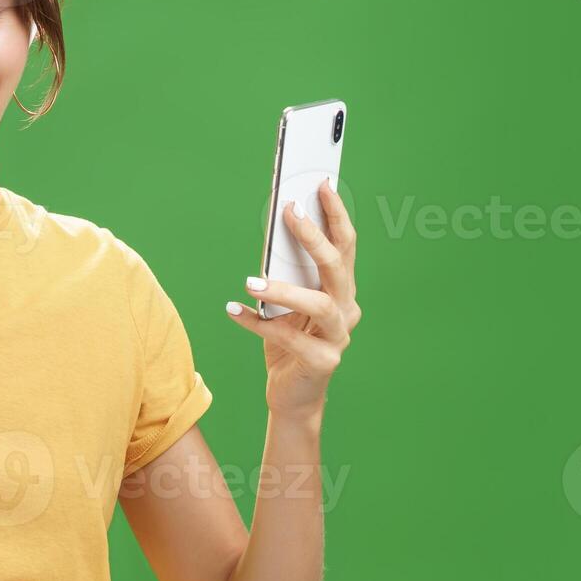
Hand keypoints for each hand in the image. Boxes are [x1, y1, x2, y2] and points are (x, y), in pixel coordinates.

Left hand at [226, 179, 360, 415]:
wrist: (293, 396)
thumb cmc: (289, 342)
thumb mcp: (286, 304)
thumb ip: (286, 274)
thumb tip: (270, 234)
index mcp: (342, 289)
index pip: (346, 245)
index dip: (336, 214)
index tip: (321, 184)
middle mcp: (347, 310)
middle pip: (338, 267)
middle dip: (314, 237)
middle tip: (289, 212)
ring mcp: (338, 338)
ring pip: (319, 304)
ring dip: (284, 289)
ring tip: (251, 280)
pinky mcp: (322, 362)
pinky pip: (287, 339)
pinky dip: (257, 324)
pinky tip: (233, 310)